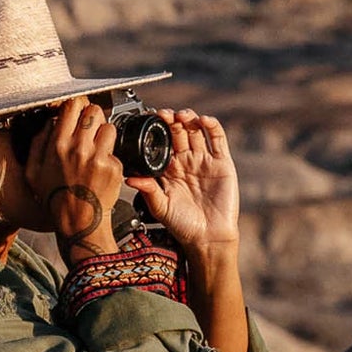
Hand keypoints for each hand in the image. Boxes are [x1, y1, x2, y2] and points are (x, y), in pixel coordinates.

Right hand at [29, 97, 121, 262]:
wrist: (79, 222)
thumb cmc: (56, 199)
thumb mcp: (33, 171)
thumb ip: (38, 142)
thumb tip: (50, 121)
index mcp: (58, 145)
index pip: (72, 105)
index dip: (76, 105)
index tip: (76, 111)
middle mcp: (79, 148)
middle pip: (94, 110)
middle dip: (92, 116)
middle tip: (89, 128)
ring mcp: (99, 157)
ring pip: (109, 126)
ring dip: (104, 134)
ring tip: (97, 148)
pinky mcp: (114, 167)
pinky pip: (115, 149)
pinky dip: (110, 155)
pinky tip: (101, 167)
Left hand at [131, 110, 239, 258]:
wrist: (208, 237)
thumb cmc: (183, 225)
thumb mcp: (160, 206)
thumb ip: (147, 189)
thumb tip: (128, 178)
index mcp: (169, 170)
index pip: (162, 143)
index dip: (156, 130)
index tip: (149, 120)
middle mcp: (186, 162)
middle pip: (178, 132)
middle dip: (170, 120)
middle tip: (163, 114)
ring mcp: (204, 160)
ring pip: (196, 131)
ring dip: (188, 118)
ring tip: (181, 116)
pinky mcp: (222, 162)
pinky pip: (218, 139)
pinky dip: (211, 126)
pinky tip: (202, 120)